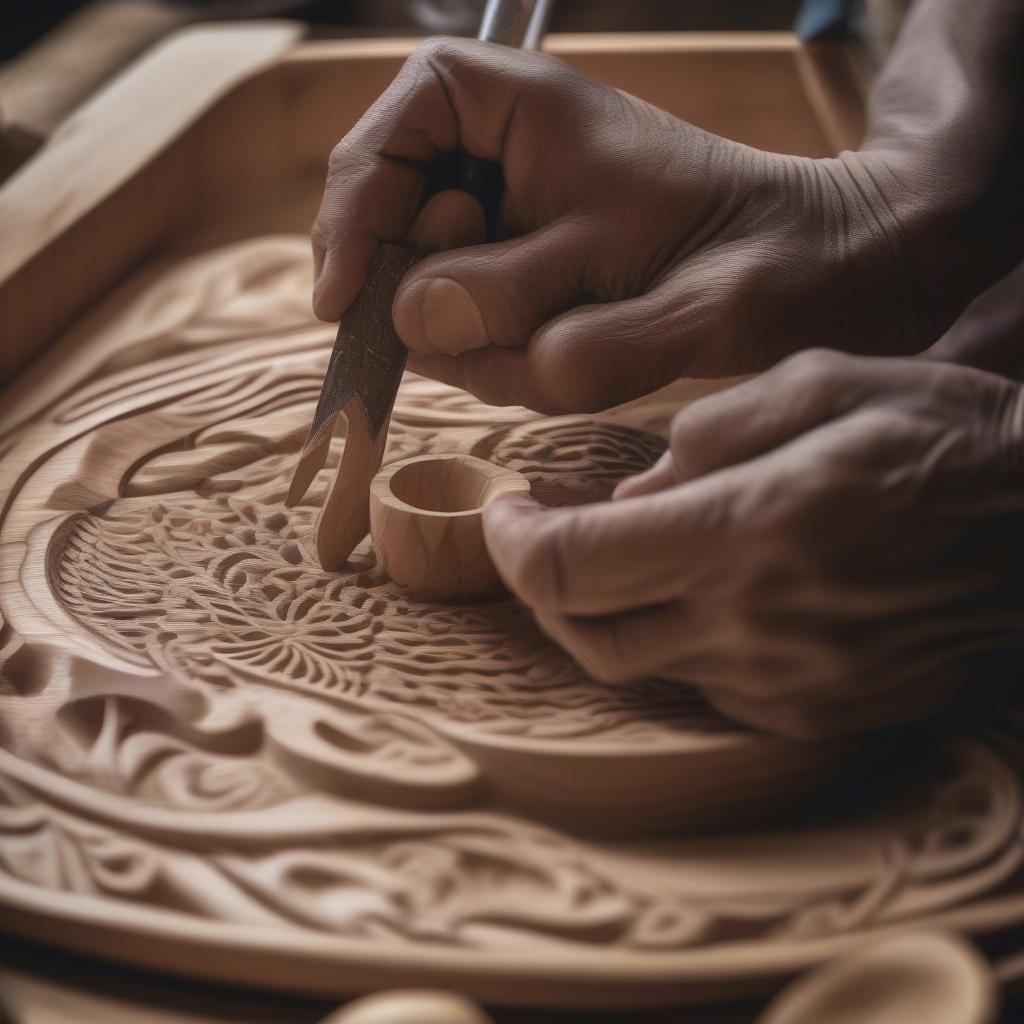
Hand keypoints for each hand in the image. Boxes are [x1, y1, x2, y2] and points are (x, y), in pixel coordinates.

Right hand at [312, 38, 990, 414]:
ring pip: (433, 306)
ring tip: (586, 336)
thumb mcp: (649, 283)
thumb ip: (528, 306)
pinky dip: (516, 370)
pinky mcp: (525, 288)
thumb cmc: (750, 256)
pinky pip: (477, 345)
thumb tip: (415, 321)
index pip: (389, 130)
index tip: (342, 301)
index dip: (351, 209)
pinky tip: (583, 353)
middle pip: (394, 230)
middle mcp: (502, 168)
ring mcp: (511, 233)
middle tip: (515, 332)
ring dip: (492, 349)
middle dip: (435, 302)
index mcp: (520, 115)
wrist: (814, 280)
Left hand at [482, 350, 1023, 737]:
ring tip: (618, 557)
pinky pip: (708, 690)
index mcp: (750, 530)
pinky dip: (675, 643)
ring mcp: (788, 683)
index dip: (511, 543)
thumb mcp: (824, 383)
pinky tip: (700, 598)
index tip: (505, 510)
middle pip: (583, 632)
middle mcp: (756, 624)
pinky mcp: (818, 713)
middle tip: (537, 537)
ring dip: (603, 612)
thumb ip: (709, 433)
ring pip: (639, 667)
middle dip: (537, 585)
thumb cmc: (946, 437)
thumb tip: (633, 491)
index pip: (571, 564)